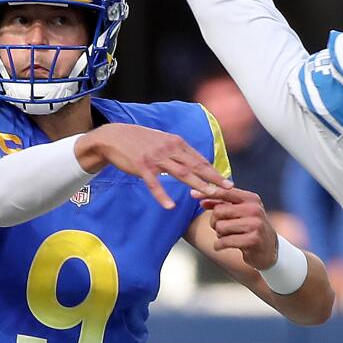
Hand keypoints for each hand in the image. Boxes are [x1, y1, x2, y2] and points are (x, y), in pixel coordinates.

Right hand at [75, 123, 231, 208]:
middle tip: (227, 189)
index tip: (227, 182)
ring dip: (196, 184)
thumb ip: (178, 150)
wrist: (114, 136)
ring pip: (180, 173)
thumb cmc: (140, 140)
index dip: (214, 172)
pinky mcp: (142, 166)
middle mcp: (169, 148)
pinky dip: (162, 195)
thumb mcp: (163, 140)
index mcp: (176, 142)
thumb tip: (195, 161)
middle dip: (213, 178)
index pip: (199, 159)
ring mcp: (156, 158)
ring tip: (208, 194)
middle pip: (195, 165)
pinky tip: (170, 206)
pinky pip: (154, 183)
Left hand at [193, 185, 277, 270]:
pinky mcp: (253, 240)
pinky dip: (219, 245)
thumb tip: (199, 199)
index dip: (208, 193)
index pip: (225, 192)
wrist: (269, 249)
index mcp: (251, 199)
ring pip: (221, 227)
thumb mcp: (239, 213)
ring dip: (219, 235)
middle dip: (214, 221)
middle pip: (219, 211)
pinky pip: (225, 241)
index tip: (193, 195)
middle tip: (219, 228)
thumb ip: (221, 204)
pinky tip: (222, 246)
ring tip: (227, 237)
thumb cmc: (251, 229)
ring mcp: (255, 224)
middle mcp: (254, 209)